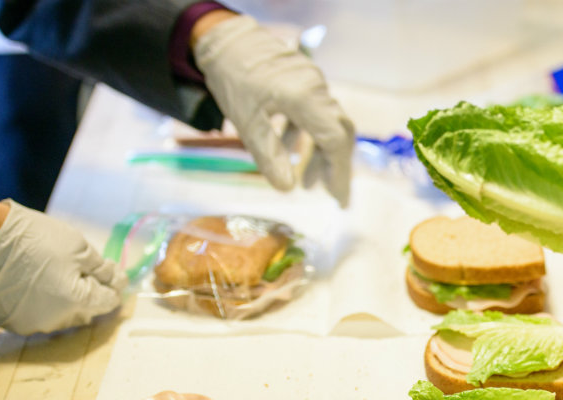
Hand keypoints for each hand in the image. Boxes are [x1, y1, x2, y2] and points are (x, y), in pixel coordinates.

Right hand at [0, 201, 126, 334]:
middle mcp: (56, 320)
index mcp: (76, 302)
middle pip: (87, 312)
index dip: (115, 288)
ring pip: (63, 318)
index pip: (107, 301)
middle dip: (92, 294)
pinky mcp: (12, 323)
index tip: (117, 277)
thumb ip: (102, 269)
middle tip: (89, 274)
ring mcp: (32, 324)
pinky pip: (38, 318)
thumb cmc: (35, 239)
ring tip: (62, 279)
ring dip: (69, 303)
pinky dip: (45, 306)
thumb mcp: (79, 247)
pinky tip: (41, 288)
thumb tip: (116, 280)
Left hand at [192, 14, 354, 206]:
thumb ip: (269, 156)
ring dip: (319, 152)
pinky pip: (314, 111)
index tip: (336, 198)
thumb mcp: (247, 122)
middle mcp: (317, 88)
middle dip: (335, 165)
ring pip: (326, 122)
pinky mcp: (304, 78)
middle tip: (328, 193)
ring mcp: (313, 81)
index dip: (339, 172)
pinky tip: (290, 150)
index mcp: (306, 98)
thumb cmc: (233, 78)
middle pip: (338, 132)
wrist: (223, 37)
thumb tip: (287, 189)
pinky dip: (307, 135)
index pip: (335, 141)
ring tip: (306, 181)